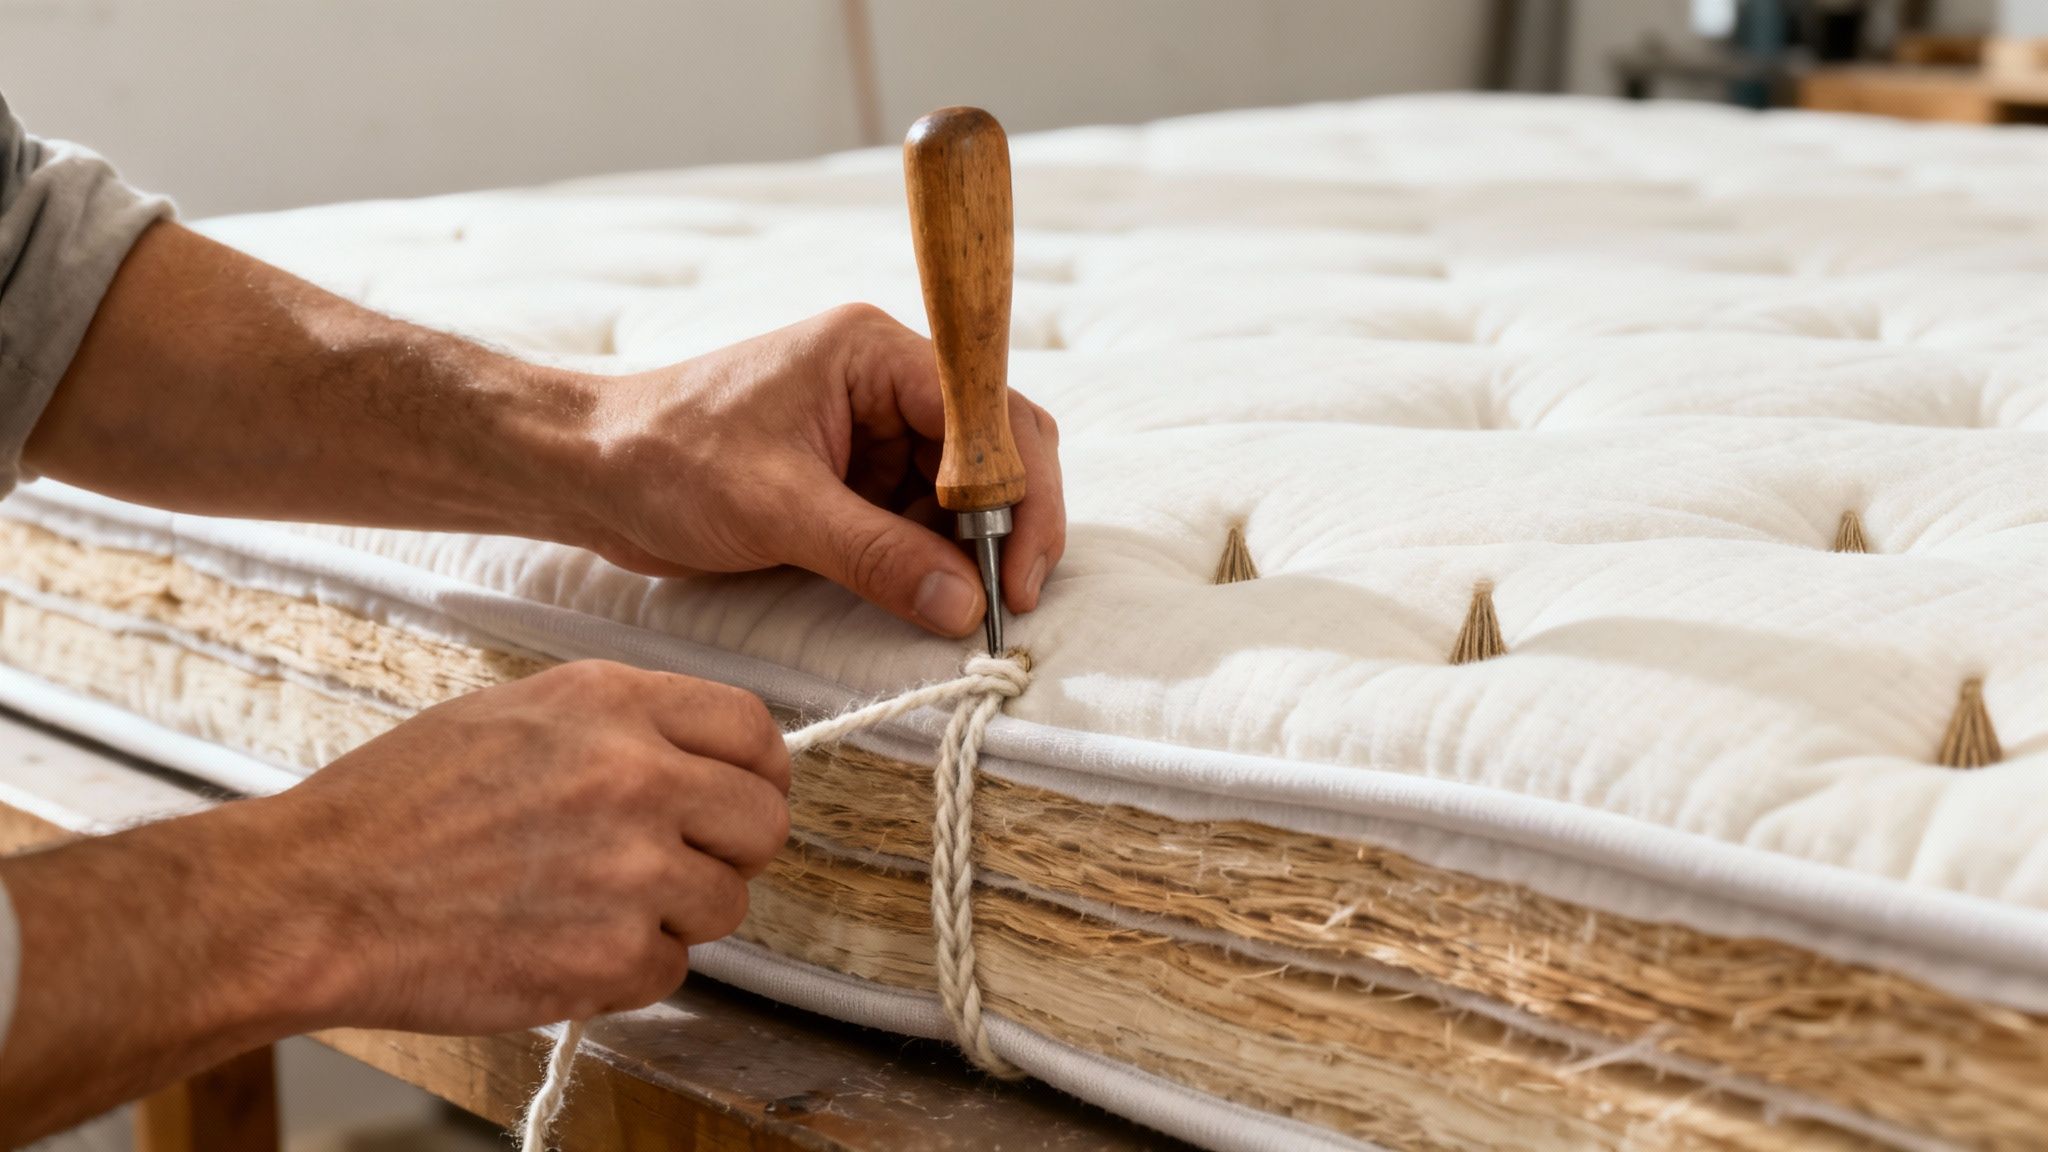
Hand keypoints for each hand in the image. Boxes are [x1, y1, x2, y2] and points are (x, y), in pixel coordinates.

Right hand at [253, 660, 791, 1031]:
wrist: (316, 898)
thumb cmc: (394, 807)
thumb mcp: (512, 716)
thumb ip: (615, 727)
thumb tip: (692, 754)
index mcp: (613, 704)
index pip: (753, 728)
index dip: (760, 772)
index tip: (744, 795)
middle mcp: (638, 776)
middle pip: (763, 823)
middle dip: (730, 850)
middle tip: (678, 865)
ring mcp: (633, 869)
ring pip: (725, 904)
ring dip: (674, 916)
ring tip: (591, 907)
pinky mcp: (612, 955)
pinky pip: (670, 971)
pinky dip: (625, 972)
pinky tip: (559, 947)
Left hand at [568, 304, 1065, 637]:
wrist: (586, 473)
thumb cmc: (663, 460)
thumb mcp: (775, 510)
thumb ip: (877, 555)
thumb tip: (964, 605)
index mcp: (874, 354)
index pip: (988, 413)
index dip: (1018, 494)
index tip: (1016, 574)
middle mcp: (886, 381)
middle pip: (995, 447)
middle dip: (1009, 524)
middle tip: (1009, 601)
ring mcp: (873, 430)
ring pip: (965, 490)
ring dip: (971, 549)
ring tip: (967, 610)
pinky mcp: (855, 477)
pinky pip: (922, 517)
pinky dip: (934, 559)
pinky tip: (929, 597)